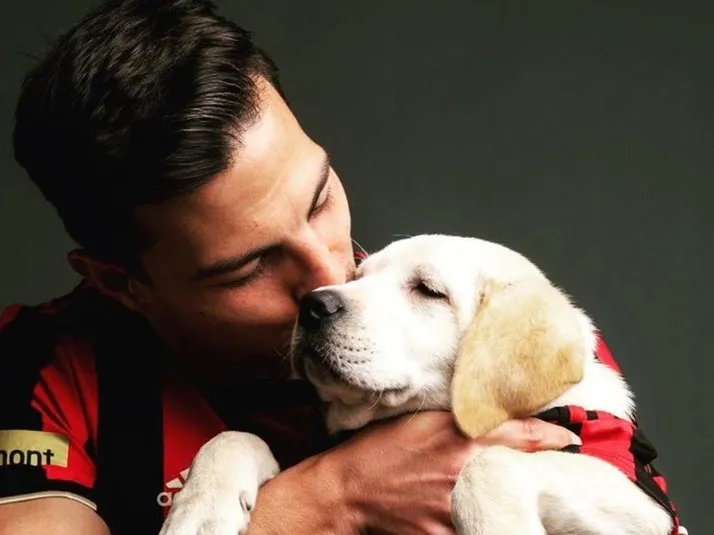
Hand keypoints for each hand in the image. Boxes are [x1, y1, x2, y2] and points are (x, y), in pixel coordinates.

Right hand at [326, 410, 580, 534]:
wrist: (349, 489)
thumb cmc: (382, 449)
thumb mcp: (422, 422)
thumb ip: (462, 420)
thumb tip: (498, 420)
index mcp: (457, 437)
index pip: (521, 434)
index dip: (551, 436)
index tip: (568, 439)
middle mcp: (462, 472)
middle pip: (520, 475)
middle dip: (538, 475)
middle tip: (550, 473)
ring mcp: (454, 506)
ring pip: (503, 505)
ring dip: (513, 501)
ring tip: (514, 496)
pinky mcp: (442, 532)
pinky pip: (475, 528)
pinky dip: (485, 522)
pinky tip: (481, 516)